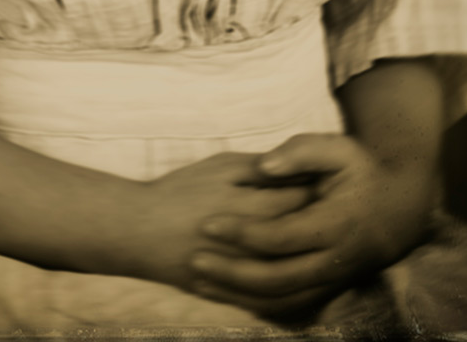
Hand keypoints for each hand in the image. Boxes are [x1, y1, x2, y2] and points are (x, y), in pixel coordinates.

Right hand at [123, 151, 311, 296]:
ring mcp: (241, 276)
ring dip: (304, 253)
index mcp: (248, 208)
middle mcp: (249, 246)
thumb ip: (258, 168)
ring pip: (289, 271)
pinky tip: (291, 268)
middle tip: (328, 207)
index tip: (327, 181)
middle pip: (299, 235)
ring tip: (311, 237)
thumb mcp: (219, 168)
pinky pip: (269, 299)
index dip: (317, 188)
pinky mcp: (231, 296)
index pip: (300, 200)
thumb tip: (296, 168)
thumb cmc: (180, 191)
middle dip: (316, 219)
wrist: (138, 231)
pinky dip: (286, 286)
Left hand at [188, 133, 436, 318]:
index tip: (207, 224)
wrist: (399, 205)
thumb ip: (302, 152)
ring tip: (200, 280)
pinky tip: (226, 293)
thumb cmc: (362, 170)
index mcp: (336, 224)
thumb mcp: (339, 149)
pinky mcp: (328, 288)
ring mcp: (332, 280)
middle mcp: (335, 260)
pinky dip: (256, 304)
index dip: (243, 233)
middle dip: (233, 274)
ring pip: (282, 301)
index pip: (282, 237)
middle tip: (195, 260)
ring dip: (239, 296)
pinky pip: (289, 307)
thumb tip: (265, 164)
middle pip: (278, 280)